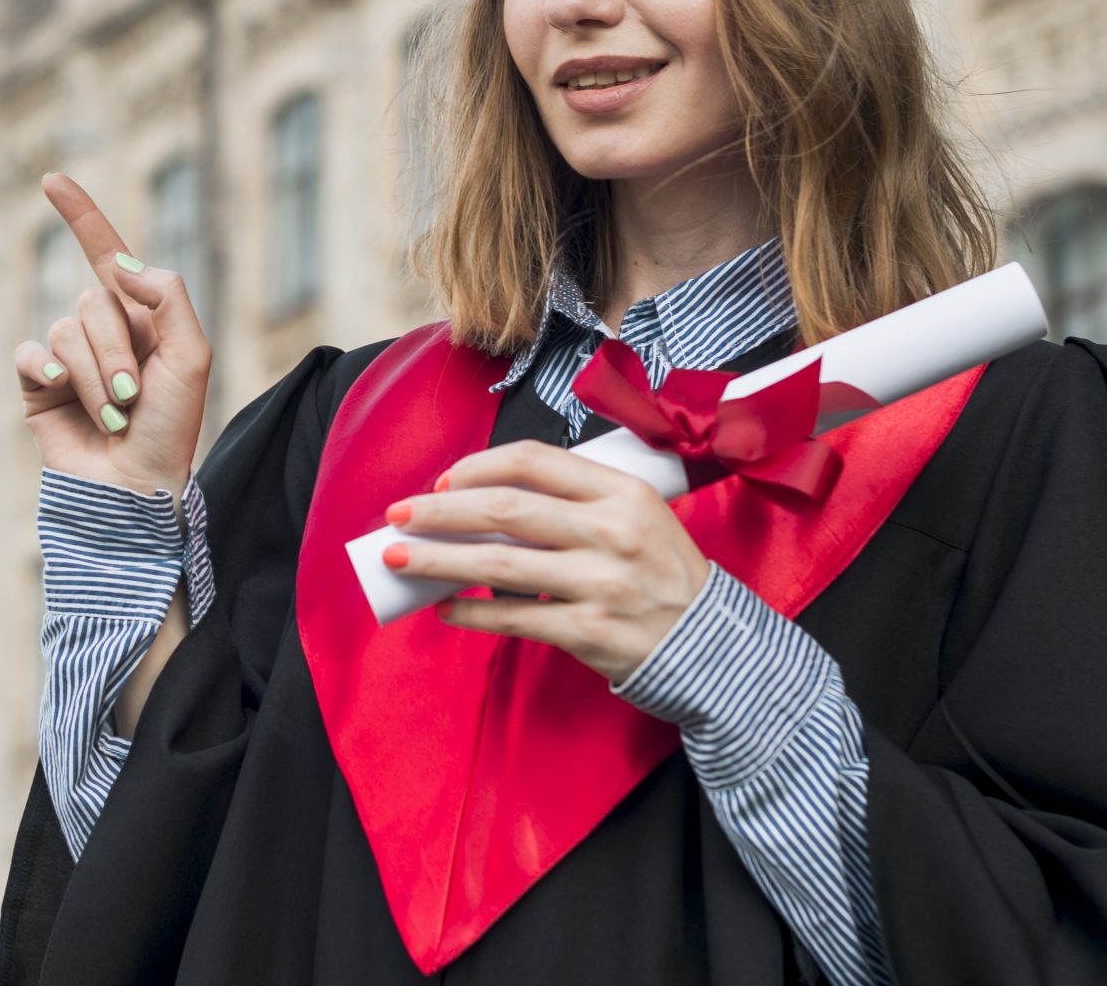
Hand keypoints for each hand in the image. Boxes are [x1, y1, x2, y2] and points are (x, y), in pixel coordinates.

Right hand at [12, 172, 211, 497]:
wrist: (136, 488)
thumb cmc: (172, 428)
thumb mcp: (193, 355)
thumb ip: (168, 296)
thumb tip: (118, 264)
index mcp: (139, 317)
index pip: (105, 254)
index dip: (80, 215)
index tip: (50, 179)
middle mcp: (100, 331)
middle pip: (94, 300)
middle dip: (117, 349)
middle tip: (134, 397)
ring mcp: (66, 358)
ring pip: (66, 330)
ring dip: (95, 375)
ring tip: (114, 415)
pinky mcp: (37, 386)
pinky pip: (30, 354)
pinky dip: (48, 372)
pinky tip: (61, 394)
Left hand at [380, 440, 709, 682]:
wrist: (709, 644)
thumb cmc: (659, 574)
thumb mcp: (637, 517)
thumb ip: (574, 502)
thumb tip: (481, 501)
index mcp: (621, 492)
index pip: (534, 462)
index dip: (477, 467)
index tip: (441, 482)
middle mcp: (612, 532)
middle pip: (504, 509)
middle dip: (439, 511)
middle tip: (397, 515)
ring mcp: (600, 583)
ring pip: (497, 564)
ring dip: (437, 559)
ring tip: (398, 557)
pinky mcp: (588, 632)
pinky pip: (512, 618)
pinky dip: (470, 613)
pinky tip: (442, 608)